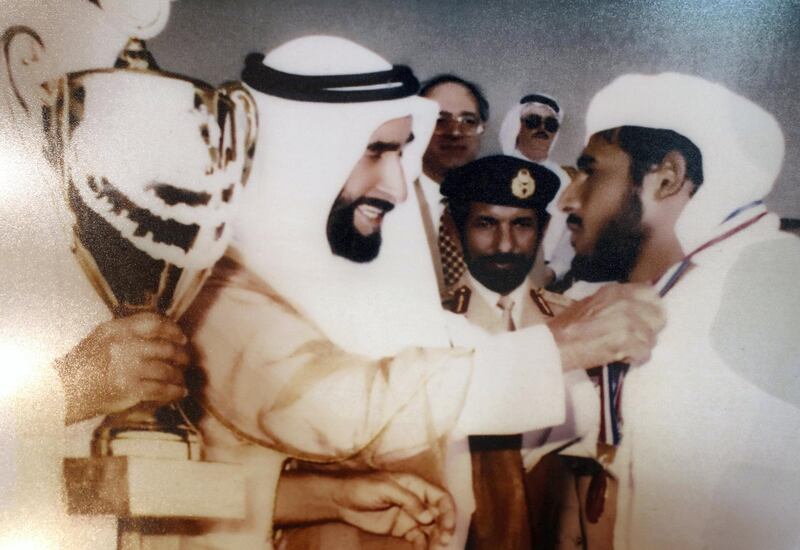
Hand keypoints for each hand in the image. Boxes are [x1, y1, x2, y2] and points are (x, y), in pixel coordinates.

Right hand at [55, 312, 188, 423]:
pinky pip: (162, 389)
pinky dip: (175, 391)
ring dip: (179, 375)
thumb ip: (128, 332)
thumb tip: (163, 332)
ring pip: (167, 370)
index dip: (173, 330)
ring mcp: (128, 367)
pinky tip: (180, 392)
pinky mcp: (130, 388)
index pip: (154, 323)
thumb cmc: (85, 363)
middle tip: (186, 360)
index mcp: (117, 329)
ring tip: (181, 378)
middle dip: (181, 355)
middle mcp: (124, 346)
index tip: (182, 338)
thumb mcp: (102, 337)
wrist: (65, 391)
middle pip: (165, 348)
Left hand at [275, 470, 455, 548]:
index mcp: (416, 485)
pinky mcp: (403, 529)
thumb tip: (430, 516)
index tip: (447, 527)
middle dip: (445, 529)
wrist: (342, 501)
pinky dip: (422, 546)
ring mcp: (411, 516)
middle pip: (440, 515)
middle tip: (443, 543)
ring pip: (432, 529)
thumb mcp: (386, 488)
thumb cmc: (363, 487)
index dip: (448, 511)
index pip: (441, 497)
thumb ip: (409, 500)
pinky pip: (418, 539)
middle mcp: (417, 501)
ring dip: (436, 540)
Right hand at [548, 283, 664, 370]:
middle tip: (633, 338)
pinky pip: (645, 354)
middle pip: (659, 317)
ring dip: (639, 347)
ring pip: (652, 338)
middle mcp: (626, 302)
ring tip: (621, 349)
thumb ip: (615, 302)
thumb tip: (636, 306)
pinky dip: (634, 359)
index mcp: (616, 291)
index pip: (652, 294)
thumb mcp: (591, 303)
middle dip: (649, 329)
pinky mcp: (628, 341)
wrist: (556, 344)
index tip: (643, 320)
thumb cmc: (567, 326)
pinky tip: (619, 358)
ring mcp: (629, 322)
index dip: (650, 309)